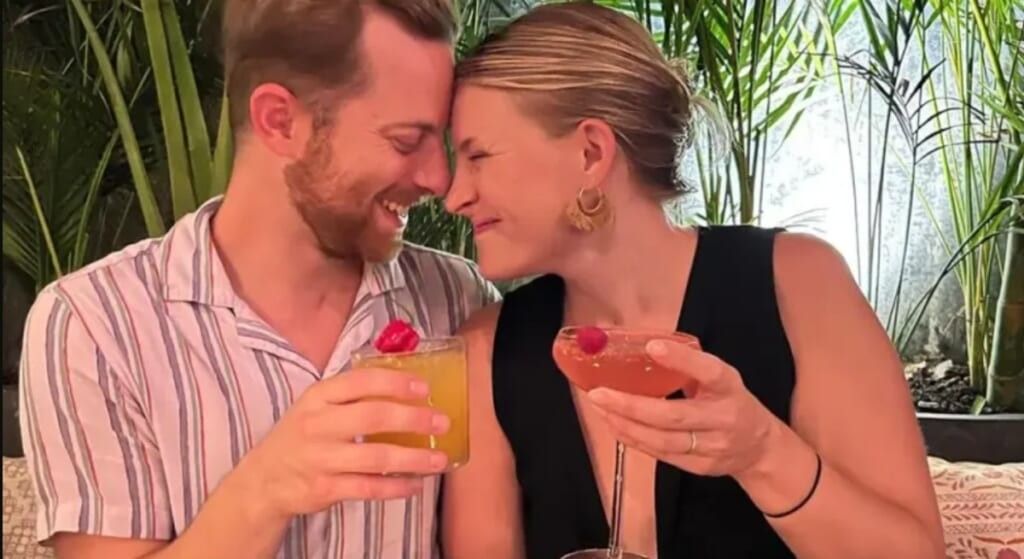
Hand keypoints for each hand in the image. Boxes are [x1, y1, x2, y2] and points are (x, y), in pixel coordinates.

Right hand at [237, 368, 450, 520]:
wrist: (264, 479)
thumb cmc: (302, 435)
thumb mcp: (317, 405)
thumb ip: (353, 394)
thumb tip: (406, 382)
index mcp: (319, 396)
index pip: (361, 381)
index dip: (396, 383)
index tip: (424, 389)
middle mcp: (318, 424)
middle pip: (373, 417)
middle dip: (413, 419)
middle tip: (441, 422)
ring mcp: (320, 458)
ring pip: (375, 456)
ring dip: (413, 458)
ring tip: (440, 459)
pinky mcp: (324, 488)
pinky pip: (368, 488)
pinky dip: (395, 487)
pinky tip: (415, 485)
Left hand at [586, 338, 779, 477]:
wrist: (760, 447)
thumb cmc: (729, 401)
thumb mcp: (719, 378)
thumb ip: (688, 366)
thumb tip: (641, 347)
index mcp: (729, 386)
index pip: (708, 371)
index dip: (681, 359)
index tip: (652, 346)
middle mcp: (723, 417)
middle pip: (673, 415)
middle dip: (631, 405)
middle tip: (599, 393)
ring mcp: (713, 446)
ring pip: (662, 440)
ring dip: (626, 424)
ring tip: (600, 408)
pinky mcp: (701, 467)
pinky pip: (661, 455)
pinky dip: (633, 439)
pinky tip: (614, 425)